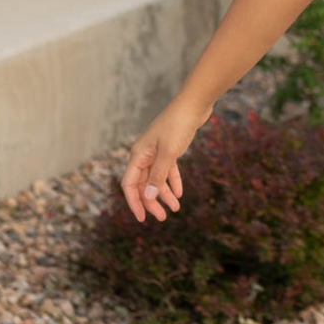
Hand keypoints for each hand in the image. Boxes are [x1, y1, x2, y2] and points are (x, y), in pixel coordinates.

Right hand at [121, 95, 214, 222]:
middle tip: (163, 218)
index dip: (134, 202)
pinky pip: (168, 170)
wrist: (193, 105)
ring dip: (164, 194)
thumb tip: (149, 197)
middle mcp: (144, 154)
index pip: (130, 184)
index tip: (142, 218)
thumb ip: (158, 175)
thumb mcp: (168, 153)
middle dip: (152, 202)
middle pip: (144, 184)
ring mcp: (157, 152)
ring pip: (156, 179)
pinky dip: (172, 182)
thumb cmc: (178, 125)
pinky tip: (179, 194)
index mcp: (138, 155)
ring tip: (175, 209)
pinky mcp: (170, 149)